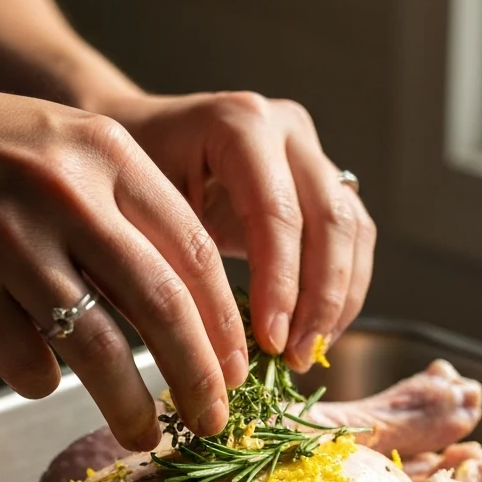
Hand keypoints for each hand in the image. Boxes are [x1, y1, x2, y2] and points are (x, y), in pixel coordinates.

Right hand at [0, 71, 247, 450]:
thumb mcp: (74, 151)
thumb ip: (136, 217)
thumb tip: (200, 320)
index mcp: (108, 154)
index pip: (194, 253)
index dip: (225, 324)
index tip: (238, 372)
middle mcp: (66, 193)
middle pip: (161, 305)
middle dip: (198, 376)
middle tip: (214, 422)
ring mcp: (7, 240)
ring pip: (98, 348)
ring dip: (131, 405)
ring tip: (146, 435)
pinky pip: (26, 362)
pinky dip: (44, 383)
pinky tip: (46, 379)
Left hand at [105, 91, 376, 370]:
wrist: (137, 139)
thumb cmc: (127, 177)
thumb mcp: (139, 210)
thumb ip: (178, 263)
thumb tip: (213, 344)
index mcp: (240, 125)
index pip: (277, 213)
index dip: (281, 284)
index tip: (270, 342)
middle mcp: (287, 130)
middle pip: (331, 221)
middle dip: (319, 300)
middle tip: (294, 356)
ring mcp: (312, 155)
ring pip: (353, 231)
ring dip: (338, 301)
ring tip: (306, 353)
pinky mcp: (325, 186)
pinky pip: (354, 241)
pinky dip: (342, 293)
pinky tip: (314, 333)